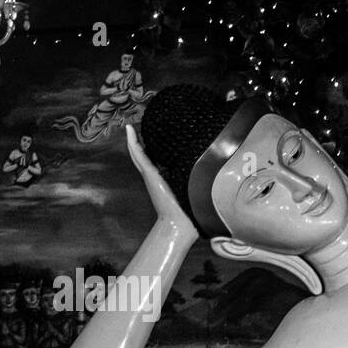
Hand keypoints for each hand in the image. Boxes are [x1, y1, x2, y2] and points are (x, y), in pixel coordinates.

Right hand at [126, 124, 196, 238]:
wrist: (179, 223)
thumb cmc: (190, 210)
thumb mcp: (196, 189)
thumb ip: (201, 180)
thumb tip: (217, 173)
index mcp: (164, 176)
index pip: (156, 157)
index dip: (154, 145)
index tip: (158, 131)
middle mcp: (155, 174)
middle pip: (144, 154)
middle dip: (140, 140)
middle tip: (137, 125)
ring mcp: (149, 173)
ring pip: (138, 153)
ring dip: (133, 139)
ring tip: (131, 125)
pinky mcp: (148, 174)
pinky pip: (138, 156)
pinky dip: (133, 143)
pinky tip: (130, 130)